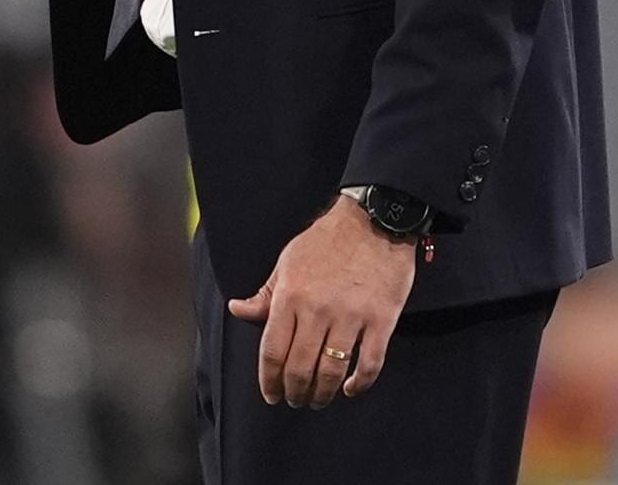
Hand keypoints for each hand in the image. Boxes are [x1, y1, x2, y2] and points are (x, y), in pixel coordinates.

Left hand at [227, 194, 415, 409]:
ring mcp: (351, 316)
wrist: (374, 218)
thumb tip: (237, 310)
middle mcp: (318, 309)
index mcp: (291, 295)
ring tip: (320, 398)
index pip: (272, 351)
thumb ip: (265, 293)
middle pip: (300, 368)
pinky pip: (369, 364)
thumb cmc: (327, 240)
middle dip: (295, 392)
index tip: (271, 394)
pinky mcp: (381, 319)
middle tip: (296, 399)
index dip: (269, 380)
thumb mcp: (289, 260)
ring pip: (332, 372)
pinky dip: (358, 384)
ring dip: (323, 393)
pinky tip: (351, 388)